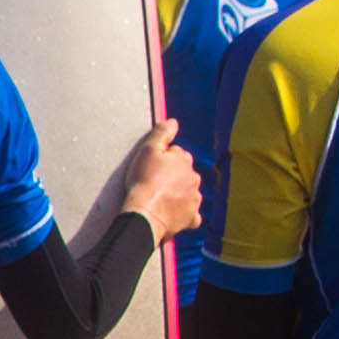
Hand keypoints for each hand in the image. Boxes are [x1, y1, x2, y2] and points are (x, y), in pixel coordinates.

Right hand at [127, 118, 202, 241]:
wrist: (145, 214)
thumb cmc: (144, 181)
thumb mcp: (148, 150)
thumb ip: (162, 132)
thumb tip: (173, 122)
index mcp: (185, 160)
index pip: (176, 155)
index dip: (162, 159)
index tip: (151, 167)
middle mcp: (194, 178)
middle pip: (184, 173)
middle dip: (172, 176)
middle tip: (153, 182)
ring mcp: (194, 198)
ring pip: (188, 192)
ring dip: (178, 194)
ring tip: (160, 199)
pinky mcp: (191, 217)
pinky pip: (192, 214)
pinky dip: (184, 213)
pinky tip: (173, 213)